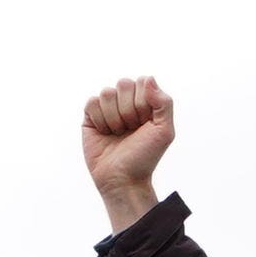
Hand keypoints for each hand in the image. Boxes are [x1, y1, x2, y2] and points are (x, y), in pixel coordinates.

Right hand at [82, 77, 176, 232]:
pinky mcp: (90, 116)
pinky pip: (92, 102)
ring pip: (107, 93)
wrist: (123, 178)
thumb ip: (164, 102)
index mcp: (146, 102)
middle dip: (129, 110)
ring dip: (114, 117)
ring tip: (118, 133)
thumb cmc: (145, 156)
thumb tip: (148, 78)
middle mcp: (126, 102)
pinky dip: (100, 120)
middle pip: (124, 83)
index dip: (143, 102)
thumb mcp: (164, 130)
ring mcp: (108, 108)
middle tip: (131, 129)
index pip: (143, 81)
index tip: (145, 123)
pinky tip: (105, 133)